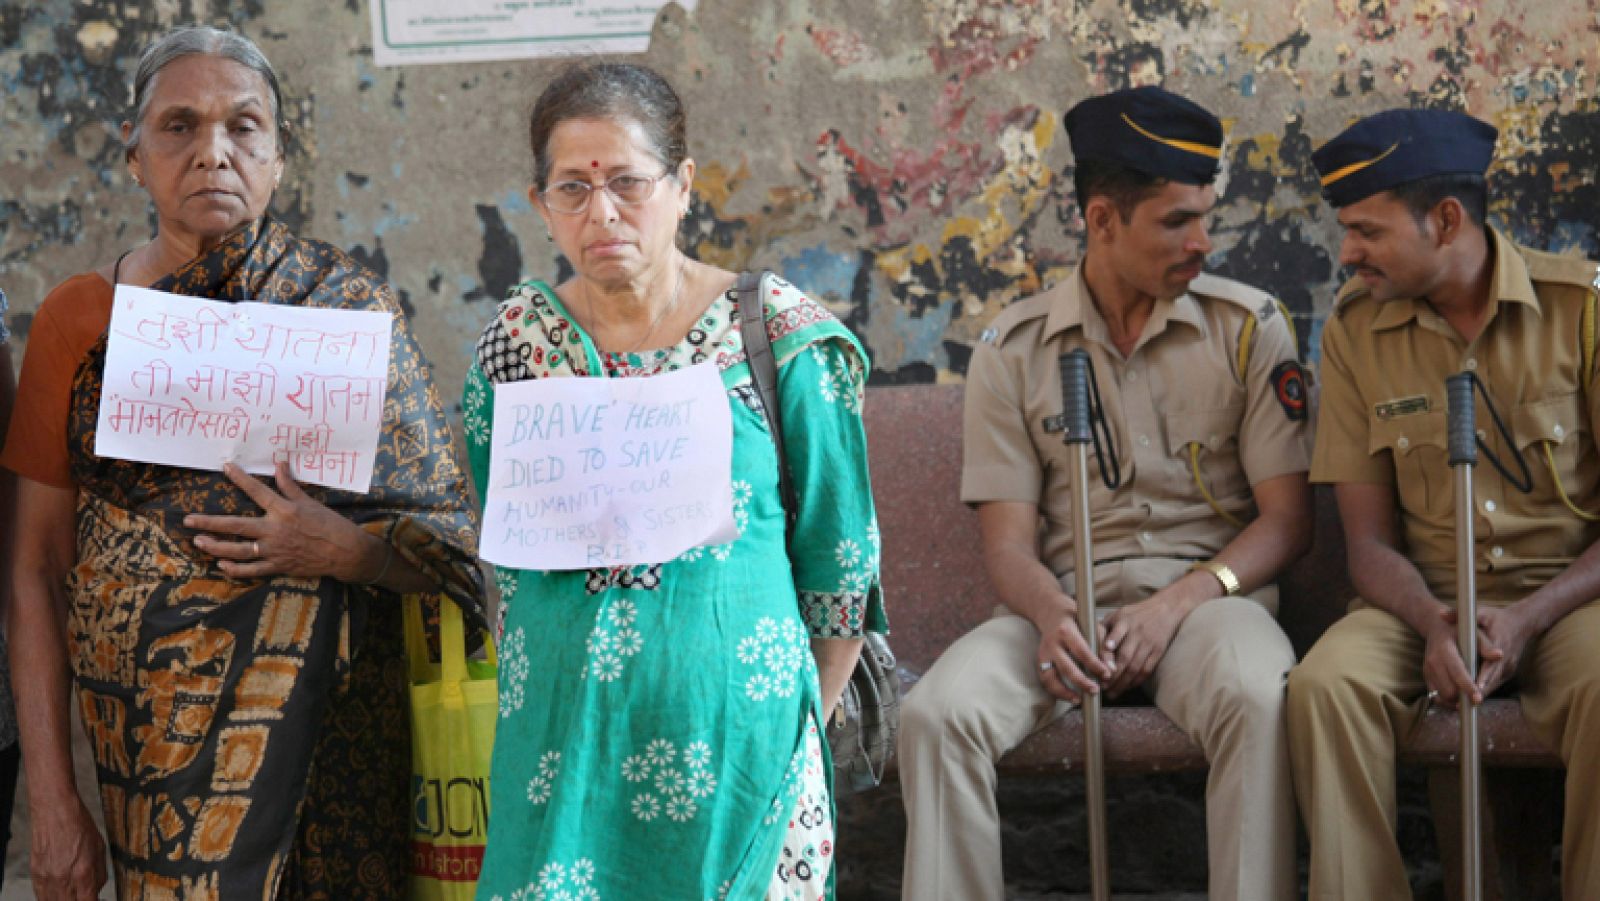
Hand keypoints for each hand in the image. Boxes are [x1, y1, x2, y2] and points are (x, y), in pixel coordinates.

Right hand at [30, 797, 106, 900]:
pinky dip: (51, 897)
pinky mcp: (35, 874)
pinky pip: (41, 895)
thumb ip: (100, 874)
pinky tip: (59, 892)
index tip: (95, 900)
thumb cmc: (79, 826)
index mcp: (83, 872)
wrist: (55, 812)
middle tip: (85, 896)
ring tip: (73, 894)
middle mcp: (63, 878)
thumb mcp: (100, 849)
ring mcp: (47, 878)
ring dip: (65, 900)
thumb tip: (97, 890)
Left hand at [185, 461, 377, 582]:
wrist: (344, 552)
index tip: (226, 467)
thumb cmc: (329, 524)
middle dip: (209, 523)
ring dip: (216, 546)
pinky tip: (222, 565)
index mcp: (283, 511)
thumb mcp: (310, 501)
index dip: (240, 478)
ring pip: (238, 550)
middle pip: (235, 526)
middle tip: (189, 520)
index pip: (257, 491)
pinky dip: (235, 569)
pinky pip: (252, 570)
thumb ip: (290, 485)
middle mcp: (274, 530)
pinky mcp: (278, 566)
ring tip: (200, 541)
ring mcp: (274, 550)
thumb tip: (279, 464)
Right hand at [1035, 606, 1113, 703]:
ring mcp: (1043, 653)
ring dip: (1063, 692)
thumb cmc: (1077, 620)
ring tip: (1078, 700)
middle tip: (1095, 691)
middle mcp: (1052, 643)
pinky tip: (1068, 696)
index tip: (1107, 675)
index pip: (1082, 651)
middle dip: (1082, 682)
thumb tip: (1112, 669)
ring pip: (1049, 677)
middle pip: (1066, 667)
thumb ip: (1103, 647)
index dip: (1095, 665)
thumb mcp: (1093, 626)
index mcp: (1066, 631)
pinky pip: (1045, 680)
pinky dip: (1055, 690)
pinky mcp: (1040, 661)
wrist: (1050, 612)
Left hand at [1101, 595, 1187, 696]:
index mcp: (1123, 620)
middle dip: (1113, 675)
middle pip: (1125, 657)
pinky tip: (1128, 687)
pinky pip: (1147, 669)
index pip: (1113, 638)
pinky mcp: (1158, 651)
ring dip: (1123, 682)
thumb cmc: (1135, 614)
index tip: (1100, 666)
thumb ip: (1103, 629)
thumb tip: (1088, 646)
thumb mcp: (1117, 614)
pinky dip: (1137, 681)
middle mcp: (1136, 632)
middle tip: (1103, 687)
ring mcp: (1148, 643)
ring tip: (1113, 692)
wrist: (1165, 608)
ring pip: (1135, 666)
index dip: (1106, 654)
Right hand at [1422, 615, 1480, 708]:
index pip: (1457, 673)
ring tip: (1469, 699)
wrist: (1436, 628)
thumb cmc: (1459, 631)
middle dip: (1463, 697)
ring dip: (1456, 701)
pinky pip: (1435, 696)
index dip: (1468, 687)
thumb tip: (1499, 656)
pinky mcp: (1427, 677)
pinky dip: (1447, 701)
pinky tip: (1459, 699)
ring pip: (1442, 696)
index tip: (1478, 699)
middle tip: (1477, 699)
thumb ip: (1486, 645)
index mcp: (1445, 650)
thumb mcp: (1473, 633)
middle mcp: (1433, 662)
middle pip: (1448, 689)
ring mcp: (1428, 671)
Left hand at [1443, 604, 1536, 698]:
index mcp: (1501, 643)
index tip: (1475, 688)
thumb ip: (1460, 614)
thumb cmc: (1496, 618)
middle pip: (1493, 679)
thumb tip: (1441, 614)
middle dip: (1479, 691)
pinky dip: (1483, 690)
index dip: (1483, 676)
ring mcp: (1509, 667)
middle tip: (1464, 703)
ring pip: (1494, 684)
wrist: (1521, 623)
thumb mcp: (1480, 612)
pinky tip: (1470, 700)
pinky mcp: (1508, 672)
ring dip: (1481, 694)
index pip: (1491, 663)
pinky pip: (1494, 683)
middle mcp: (1508, 659)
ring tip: (1464, 706)